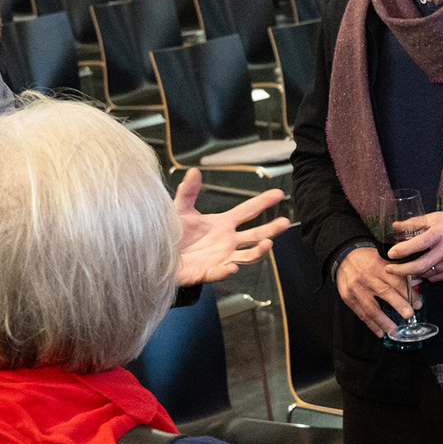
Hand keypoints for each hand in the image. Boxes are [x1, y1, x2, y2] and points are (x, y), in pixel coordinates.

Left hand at [173, 173, 291, 284]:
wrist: (157, 256)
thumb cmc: (172, 233)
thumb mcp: (180, 210)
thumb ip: (188, 192)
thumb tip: (194, 171)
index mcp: (223, 224)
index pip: (248, 211)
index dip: (263, 202)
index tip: (278, 193)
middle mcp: (227, 240)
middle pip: (256, 234)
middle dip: (271, 229)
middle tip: (284, 223)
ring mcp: (221, 257)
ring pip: (248, 256)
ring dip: (259, 251)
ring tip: (267, 244)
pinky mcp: (209, 272)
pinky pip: (221, 272)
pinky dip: (227, 270)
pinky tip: (232, 267)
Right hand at [334, 241, 422, 328]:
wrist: (343, 257)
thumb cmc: (367, 258)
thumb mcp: (382, 257)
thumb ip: (398, 270)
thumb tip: (417, 282)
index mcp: (378, 266)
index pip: (396, 281)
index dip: (408, 293)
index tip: (417, 304)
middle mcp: (367, 278)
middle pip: (385, 292)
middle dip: (399, 304)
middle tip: (409, 315)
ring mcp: (356, 289)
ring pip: (372, 308)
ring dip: (384, 321)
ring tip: (394, 331)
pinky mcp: (348, 298)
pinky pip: (362, 314)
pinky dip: (371, 325)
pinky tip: (380, 332)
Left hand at [385, 209, 442, 281]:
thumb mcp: (436, 217)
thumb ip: (415, 223)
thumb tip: (396, 226)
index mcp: (439, 234)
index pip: (416, 245)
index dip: (401, 251)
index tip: (391, 253)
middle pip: (419, 266)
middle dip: (401, 271)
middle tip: (390, 269)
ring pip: (426, 274)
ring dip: (412, 274)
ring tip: (404, 269)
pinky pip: (436, 278)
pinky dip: (426, 275)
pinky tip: (421, 270)